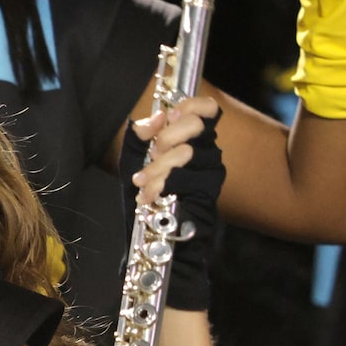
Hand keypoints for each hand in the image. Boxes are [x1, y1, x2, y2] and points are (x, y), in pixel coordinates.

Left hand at [124, 95, 224, 311]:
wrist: (155, 241)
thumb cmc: (146, 200)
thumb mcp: (135, 162)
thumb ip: (142, 136)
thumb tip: (154, 116)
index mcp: (192, 142)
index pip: (208, 109)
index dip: (191, 104)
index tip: (169, 113)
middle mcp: (207, 155)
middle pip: (196, 124)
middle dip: (165, 134)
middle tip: (152, 151)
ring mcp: (209, 175)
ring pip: (185, 152)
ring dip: (155, 167)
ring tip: (142, 184)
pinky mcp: (207, 194)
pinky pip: (183, 178)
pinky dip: (159, 185)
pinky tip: (147, 196)